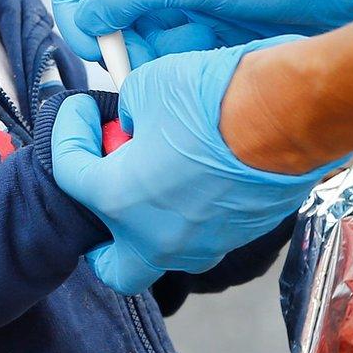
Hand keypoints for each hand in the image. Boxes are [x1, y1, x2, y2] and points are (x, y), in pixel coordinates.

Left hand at [51, 39, 338, 293]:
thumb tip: (132, 122)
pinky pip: (198, 233)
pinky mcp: (238, 236)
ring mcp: (202, 244)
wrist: (284, 113)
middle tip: (102, 184)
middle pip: (111, 264)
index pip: (68, 173)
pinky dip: (186, 208)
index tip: (82, 110)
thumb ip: (126, 114)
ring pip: (160, 251)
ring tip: (152, 166)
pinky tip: (191, 168)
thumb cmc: (210, 99)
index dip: (69, 132)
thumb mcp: (144, 88)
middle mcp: (157, 237)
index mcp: (119, 200)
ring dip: (146, 217)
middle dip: (99, 232)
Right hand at [52, 0, 352, 63]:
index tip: (83, 30)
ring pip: (138, 34)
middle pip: (108, 3)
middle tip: (125, 58)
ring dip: (146, 53)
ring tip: (172, 59)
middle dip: (113, 33)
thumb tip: (84, 18)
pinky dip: (174, 62)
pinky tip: (197, 59)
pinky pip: (170, 52)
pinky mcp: (207, 28)